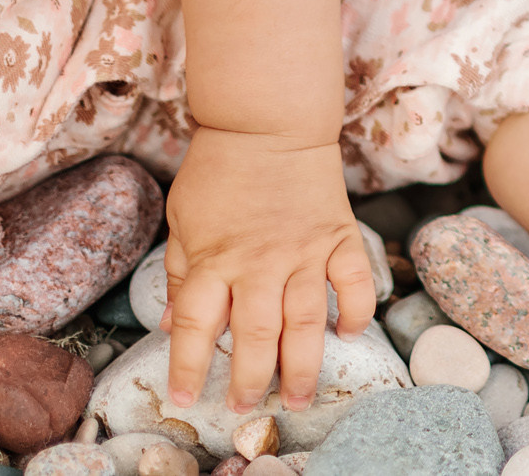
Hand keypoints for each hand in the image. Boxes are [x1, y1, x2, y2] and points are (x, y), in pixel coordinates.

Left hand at [162, 128, 377, 411]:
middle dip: (251, 379)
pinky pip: (354, 282)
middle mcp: (259, 262)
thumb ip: (179, 273)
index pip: (196, 325)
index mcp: (213, 259)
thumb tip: (173, 324)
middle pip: (255, 335)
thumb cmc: (218, 169)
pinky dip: (355, 311)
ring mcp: (304, 251)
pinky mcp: (338, 236)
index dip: (188, 365)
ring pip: (305, 322)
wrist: (269, 120)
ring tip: (298, 399)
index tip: (186, 396)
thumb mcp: (183, 219)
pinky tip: (349, 333)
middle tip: (249, 407)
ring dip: (302, 366)